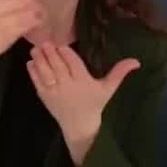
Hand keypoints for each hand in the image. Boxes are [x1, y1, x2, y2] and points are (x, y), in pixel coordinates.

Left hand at [27, 43, 140, 164]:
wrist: (80, 124)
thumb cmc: (95, 103)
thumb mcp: (108, 88)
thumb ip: (119, 73)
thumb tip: (136, 61)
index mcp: (84, 82)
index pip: (74, 64)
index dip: (66, 53)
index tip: (61, 44)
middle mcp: (68, 86)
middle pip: (58, 67)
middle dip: (50, 54)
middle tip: (44, 42)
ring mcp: (55, 92)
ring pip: (46, 73)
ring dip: (40, 60)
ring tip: (35, 49)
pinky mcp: (45, 97)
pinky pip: (37, 83)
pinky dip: (33, 72)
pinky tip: (30, 62)